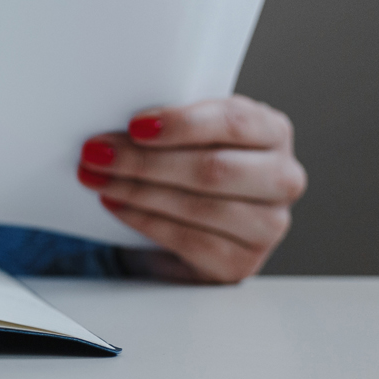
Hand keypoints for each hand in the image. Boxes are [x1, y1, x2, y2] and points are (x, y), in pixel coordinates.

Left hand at [77, 95, 305, 282]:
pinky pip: (188, 240)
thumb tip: (114, 116)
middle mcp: (282, 178)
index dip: (182, 124)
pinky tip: (117, 205)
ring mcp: (268, 224)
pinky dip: (144, 220)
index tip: (135, 125)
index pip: (235, 122)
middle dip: (145, 161)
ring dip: (136, 190)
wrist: (194, 226)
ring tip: (97, 178)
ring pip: (199, 205)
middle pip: (213, 169)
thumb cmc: (190, 166)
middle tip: (96, 153)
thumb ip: (172, 123)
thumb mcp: (190, 135)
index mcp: (272, 132)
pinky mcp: (242, 262)